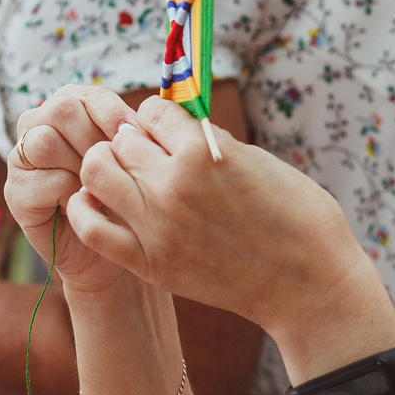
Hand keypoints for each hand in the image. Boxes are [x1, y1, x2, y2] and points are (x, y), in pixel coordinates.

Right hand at [7, 89, 128, 292]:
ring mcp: (21, 160)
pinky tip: (86, 205)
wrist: (112, 250)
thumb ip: (129, 134)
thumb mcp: (132, 160)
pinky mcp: (15, 194)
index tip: (132, 134)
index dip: (110, 112)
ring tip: (100, 187)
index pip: (84, 95)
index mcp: (66, 111)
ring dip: (81, 165)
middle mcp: (37, 128)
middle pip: (60, 110)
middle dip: (94, 137)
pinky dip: (71, 194)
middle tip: (116, 166)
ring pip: (45, 142)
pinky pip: (43, 180)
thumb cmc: (126, 199)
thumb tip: (137, 123)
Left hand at [58, 87, 381, 353]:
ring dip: (107, 167)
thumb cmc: (296, 216)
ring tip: (127, 177)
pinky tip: (102, 203)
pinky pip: (90, 226)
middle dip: (134, 141)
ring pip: (96, 173)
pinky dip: (86, 208)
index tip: (170, 130)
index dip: (160, 117)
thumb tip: (172, 127)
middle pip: (121, 139)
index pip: (152, 110)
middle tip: (151, 156)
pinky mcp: (149, 263)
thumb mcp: (257, 160)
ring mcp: (157, 227)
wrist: (308, 283)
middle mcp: (172, 185)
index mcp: (203, 152)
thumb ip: (208, 142)